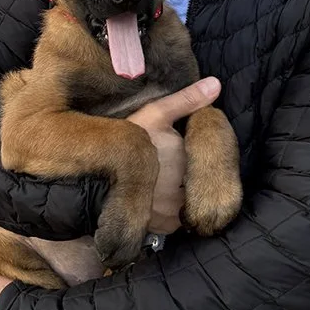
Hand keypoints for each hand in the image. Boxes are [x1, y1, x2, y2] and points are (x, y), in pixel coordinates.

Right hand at [126, 76, 220, 233]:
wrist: (93, 182)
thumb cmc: (124, 140)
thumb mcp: (154, 114)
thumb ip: (186, 100)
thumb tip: (216, 84)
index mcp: (186, 154)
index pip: (200, 154)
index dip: (188, 152)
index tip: (171, 150)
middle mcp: (185, 182)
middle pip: (195, 177)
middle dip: (186, 173)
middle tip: (163, 166)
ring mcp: (177, 207)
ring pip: (188, 198)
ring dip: (180, 193)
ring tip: (158, 183)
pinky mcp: (167, 224)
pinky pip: (178, 219)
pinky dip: (171, 211)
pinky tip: (154, 199)